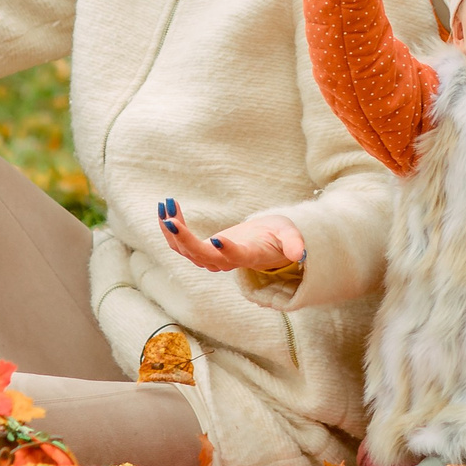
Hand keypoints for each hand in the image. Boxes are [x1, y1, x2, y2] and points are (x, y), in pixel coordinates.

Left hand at [156, 200, 306, 274]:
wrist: (265, 244)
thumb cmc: (279, 236)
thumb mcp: (290, 234)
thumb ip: (293, 242)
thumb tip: (300, 252)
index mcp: (249, 256)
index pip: (235, 258)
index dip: (226, 251)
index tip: (216, 239)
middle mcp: (226, 261)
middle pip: (201, 257)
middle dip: (184, 239)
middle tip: (171, 219)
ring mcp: (212, 258)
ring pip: (185, 251)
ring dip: (172, 230)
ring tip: (165, 205)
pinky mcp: (202, 251)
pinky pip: (180, 244)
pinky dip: (171, 228)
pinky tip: (167, 208)